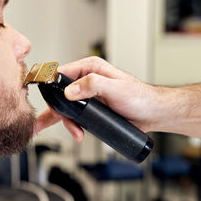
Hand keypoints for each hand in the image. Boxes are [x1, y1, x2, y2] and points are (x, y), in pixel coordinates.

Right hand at [34, 56, 161, 140]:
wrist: (152, 114)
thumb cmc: (141, 98)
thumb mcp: (116, 89)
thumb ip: (93, 85)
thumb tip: (70, 91)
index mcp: (91, 68)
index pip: (62, 73)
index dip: (52, 86)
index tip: (49, 100)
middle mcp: (87, 80)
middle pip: (60, 94)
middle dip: (56, 110)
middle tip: (48, 123)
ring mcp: (88, 96)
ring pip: (66, 108)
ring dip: (66, 121)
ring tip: (75, 132)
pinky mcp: (91, 109)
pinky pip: (75, 116)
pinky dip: (72, 125)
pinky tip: (77, 133)